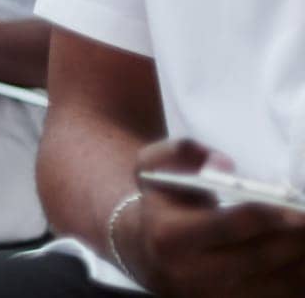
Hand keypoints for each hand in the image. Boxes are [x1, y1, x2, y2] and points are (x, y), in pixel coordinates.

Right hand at [116, 139, 304, 297]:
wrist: (147, 251)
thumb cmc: (160, 203)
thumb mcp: (153, 166)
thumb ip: (182, 152)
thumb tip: (224, 165)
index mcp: (170, 235)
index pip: (227, 226)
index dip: (267, 216)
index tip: (297, 209)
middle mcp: (192, 272)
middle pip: (259, 256)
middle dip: (295, 239)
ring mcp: (215, 295)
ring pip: (276, 283)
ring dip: (301, 258)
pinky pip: (279, 296)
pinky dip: (298, 277)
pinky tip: (302, 254)